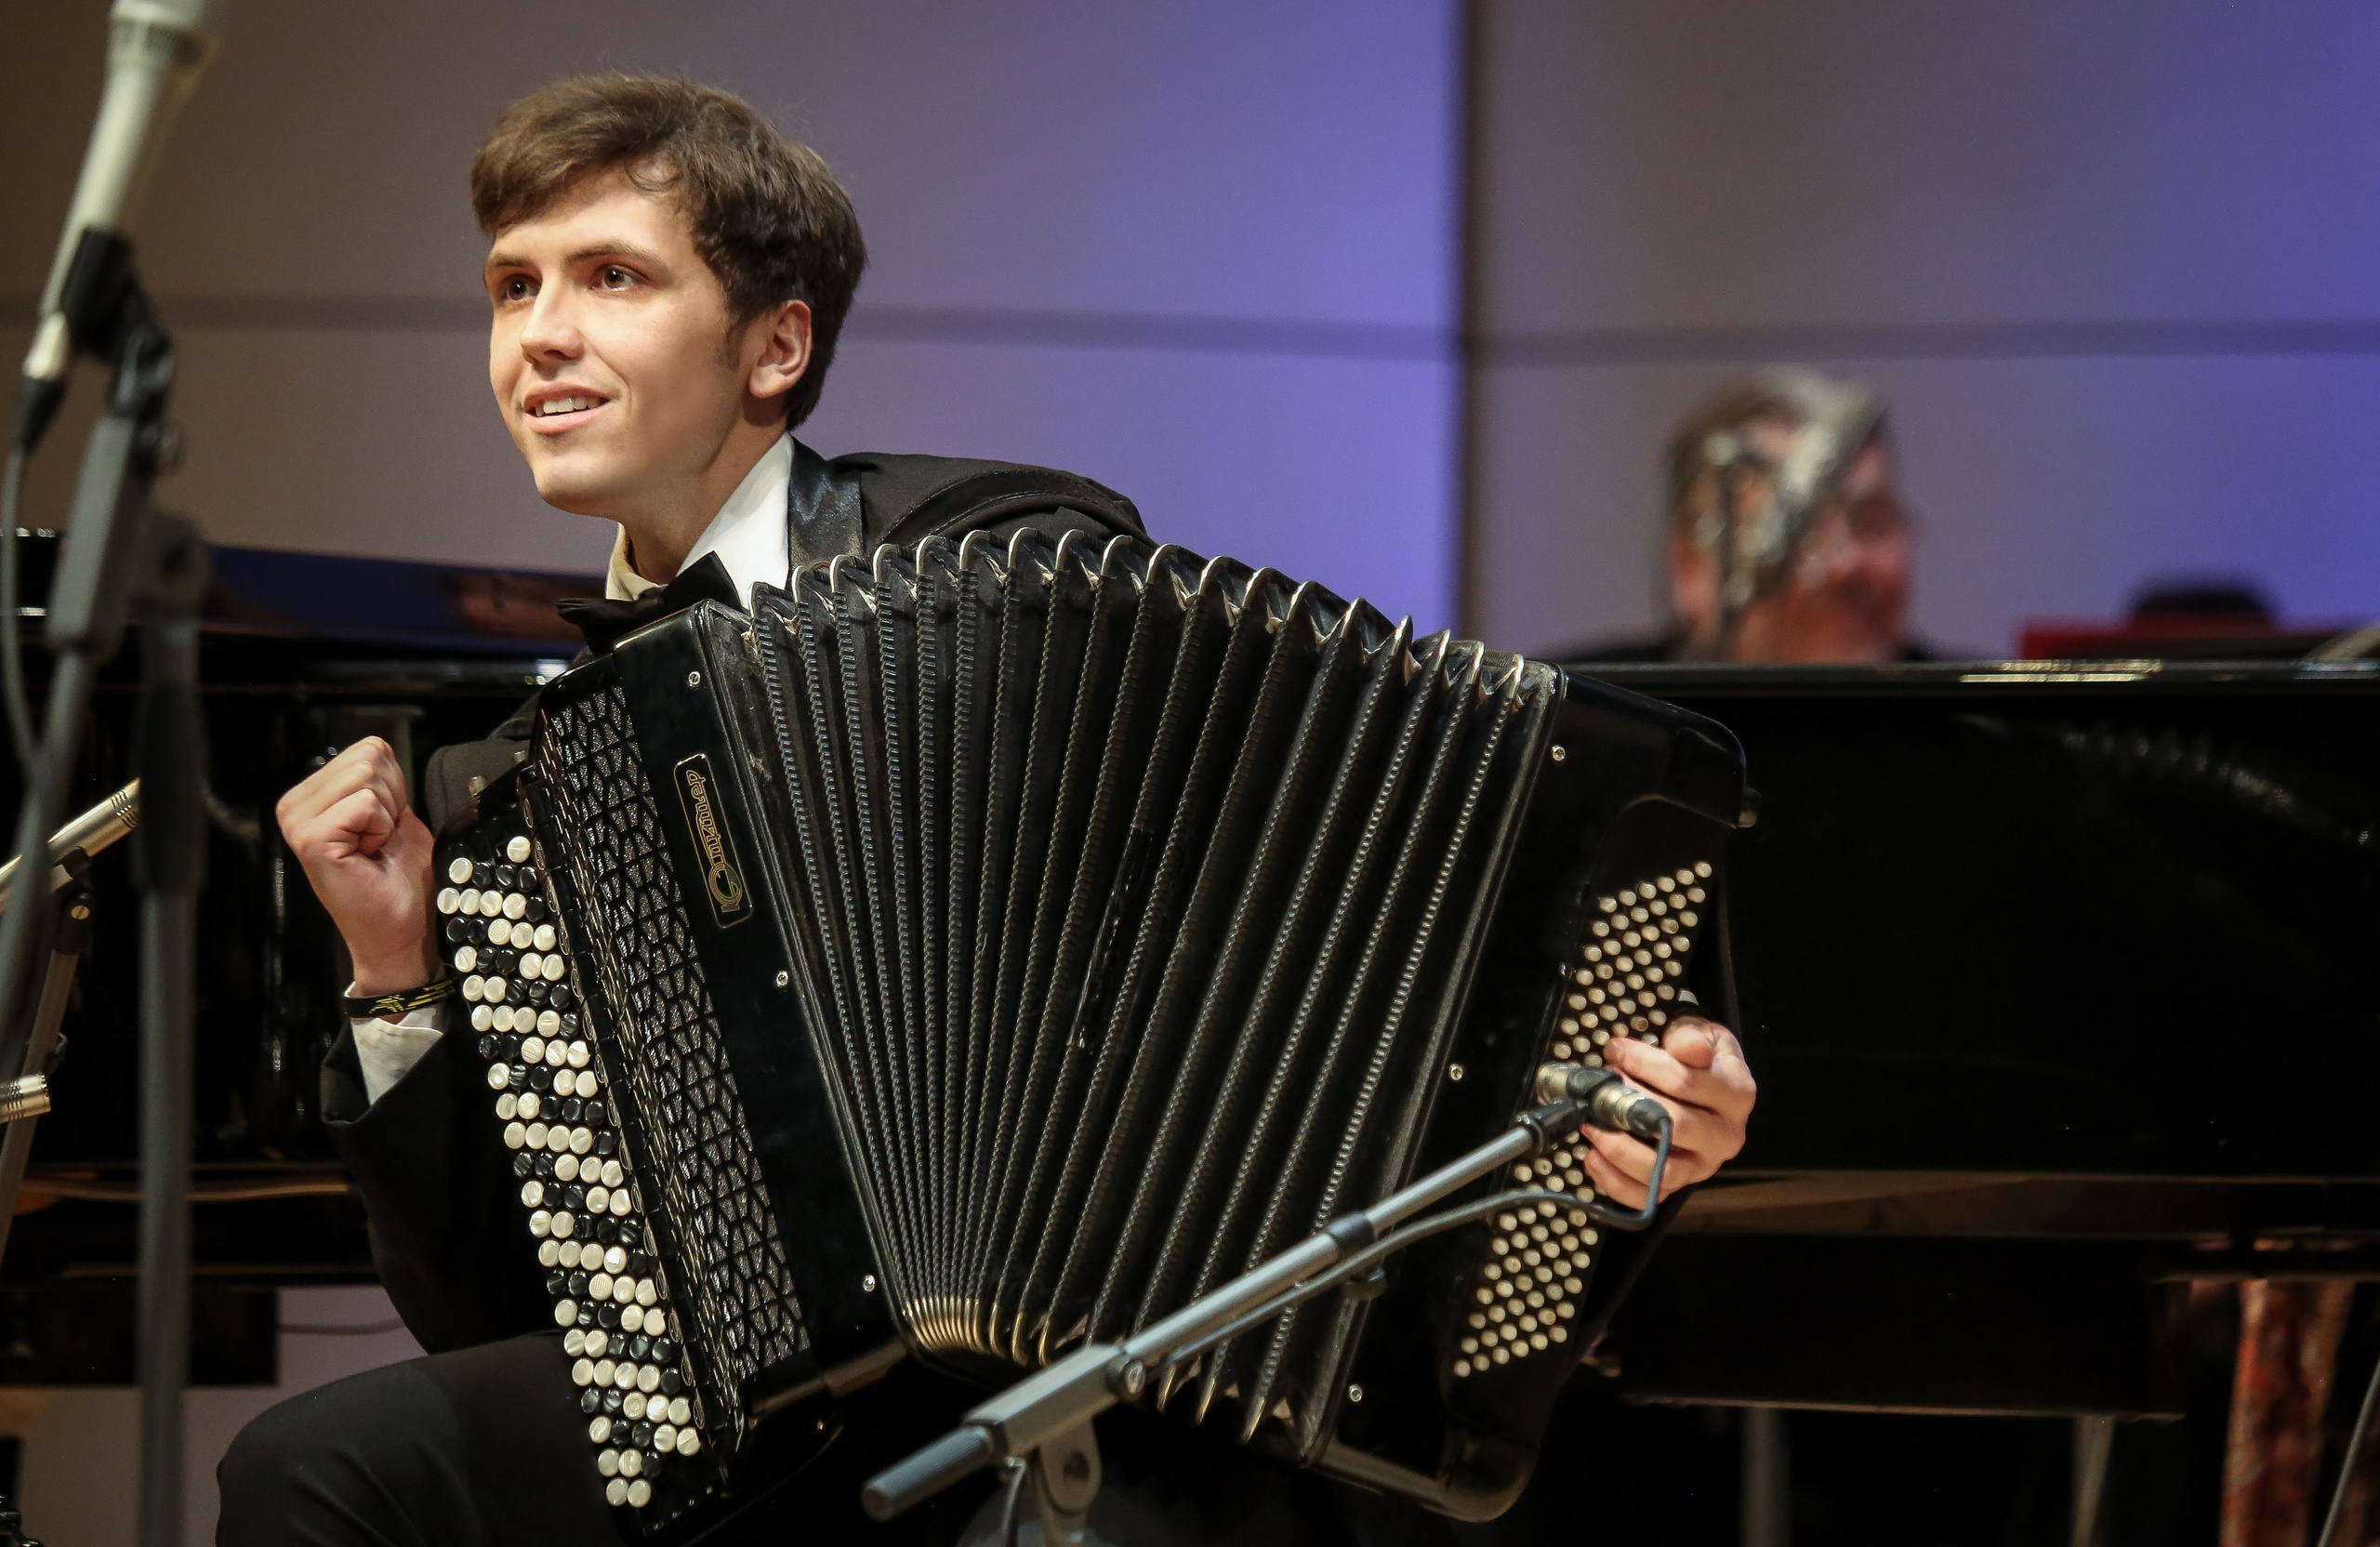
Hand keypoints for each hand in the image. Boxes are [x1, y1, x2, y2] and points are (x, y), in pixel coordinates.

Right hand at [275, 737, 435, 995]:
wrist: (398, 930)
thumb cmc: (396, 877)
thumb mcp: (393, 814)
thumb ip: (382, 780)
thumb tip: (378, 749)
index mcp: (310, 796)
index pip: (370, 748)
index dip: (394, 785)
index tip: (383, 825)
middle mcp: (293, 805)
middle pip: (369, 756)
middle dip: (392, 796)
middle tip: (380, 838)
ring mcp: (297, 822)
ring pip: (368, 775)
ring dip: (387, 813)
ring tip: (373, 846)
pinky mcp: (311, 839)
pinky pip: (366, 804)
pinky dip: (382, 828)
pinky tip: (368, 854)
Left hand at [1579, 1017, 1754, 1208]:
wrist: (1710, 1084)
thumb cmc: (1700, 1058)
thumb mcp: (1704, 1034)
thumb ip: (1692, 1037)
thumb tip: (1686, 1048)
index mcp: (1736, 1095)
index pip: (1684, 1081)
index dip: (1642, 1064)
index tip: (1616, 1050)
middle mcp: (1726, 1136)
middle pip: (1673, 1126)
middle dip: (1627, 1105)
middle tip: (1600, 1088)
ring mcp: (1703, 1166)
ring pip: (1662, 1171)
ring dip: (1619, 1149)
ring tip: (1591, 1125)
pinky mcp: (1680, 1186)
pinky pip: (1648, 1196)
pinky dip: (1616, 1182)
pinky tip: (1594, 1157)